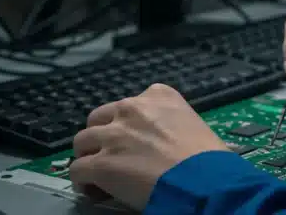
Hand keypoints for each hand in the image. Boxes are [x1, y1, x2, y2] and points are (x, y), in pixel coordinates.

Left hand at [70, 84, 228, 210]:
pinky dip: (83, 181)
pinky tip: (93, 190)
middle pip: (98, 118)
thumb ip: (171, 123)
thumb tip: (166, 144)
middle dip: (101, 135)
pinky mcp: (102, 164)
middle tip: (111, 154)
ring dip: (88, 156)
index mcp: (158, 95)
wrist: (204, 179)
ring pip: (82, 141)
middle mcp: (132, 109)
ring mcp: (114, 136)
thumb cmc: (208, 156)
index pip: (129, 104)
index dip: (127, 123)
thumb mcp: (193, 123)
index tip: (133, 139)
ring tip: (97, 173)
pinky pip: (77, 169)